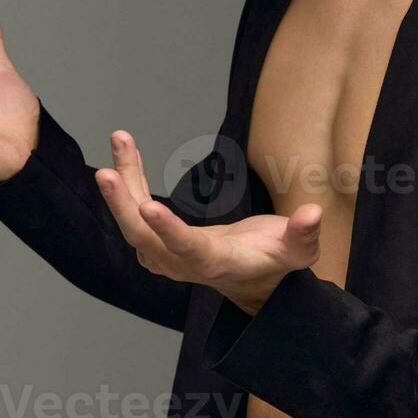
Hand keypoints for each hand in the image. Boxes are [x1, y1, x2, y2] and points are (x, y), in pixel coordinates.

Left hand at [95, 129, 322, 314]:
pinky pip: (134, 210)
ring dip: (124, 180)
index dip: (168, 231)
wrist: (252, 279)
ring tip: (120, 139)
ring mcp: (164, 254)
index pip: (187, 250)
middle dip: (122, 204)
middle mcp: (181, 263)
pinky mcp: (156, 240)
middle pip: (142, 237)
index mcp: (215, 264)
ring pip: (133, 219)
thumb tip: (313, 213)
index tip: (148, 208)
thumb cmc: (276, 262)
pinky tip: (125, 152)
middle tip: (105, 172)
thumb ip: (304, 234)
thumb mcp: (299, 252)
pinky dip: (129, 180)